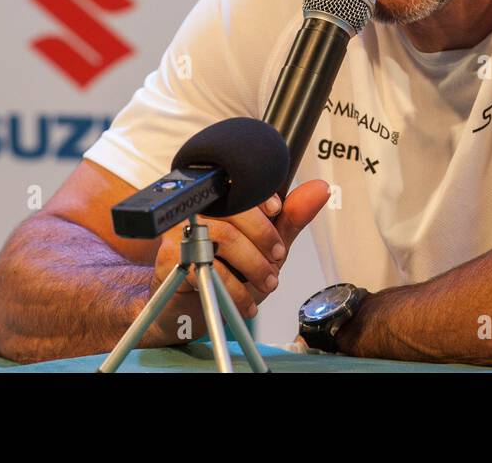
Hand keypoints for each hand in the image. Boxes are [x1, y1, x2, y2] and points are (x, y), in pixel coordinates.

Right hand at [145, 179, 329, 345]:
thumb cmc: (225, 270)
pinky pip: (210, 269)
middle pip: (235, 209)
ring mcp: (181, 230)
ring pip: (225, 238)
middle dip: (264, 237)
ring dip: (254, 266)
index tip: (276, 213)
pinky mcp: (172, 258)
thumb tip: (319, 189)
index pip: (240, 183)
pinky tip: (246, 301)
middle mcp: (197, 207)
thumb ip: (289, 219)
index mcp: (219, 196)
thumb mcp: (264, 245)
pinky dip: (236, 290)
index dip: (261, 197)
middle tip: (276, 259)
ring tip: (266, 283)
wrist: (187, 307)